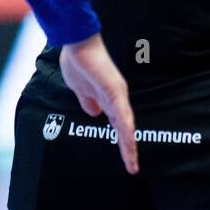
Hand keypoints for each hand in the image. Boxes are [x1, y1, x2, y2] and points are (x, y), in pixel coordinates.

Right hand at [59, 33, 138, 173]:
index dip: (121, 141)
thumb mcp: (78, 88)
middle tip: (133, 167)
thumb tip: (94, 113)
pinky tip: (129, 141)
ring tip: (132, 161)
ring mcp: (116, 93)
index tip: (125, 158)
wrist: (76, 42)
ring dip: (128, 144)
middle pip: (124, 128)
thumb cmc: (77, 60)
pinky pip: (121, 113)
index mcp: (107, 98)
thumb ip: (87, 100)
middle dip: (128, 149)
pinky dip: (125, 128)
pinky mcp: (114, 89)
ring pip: (125, 124)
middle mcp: (116, 97)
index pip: (117, 125)